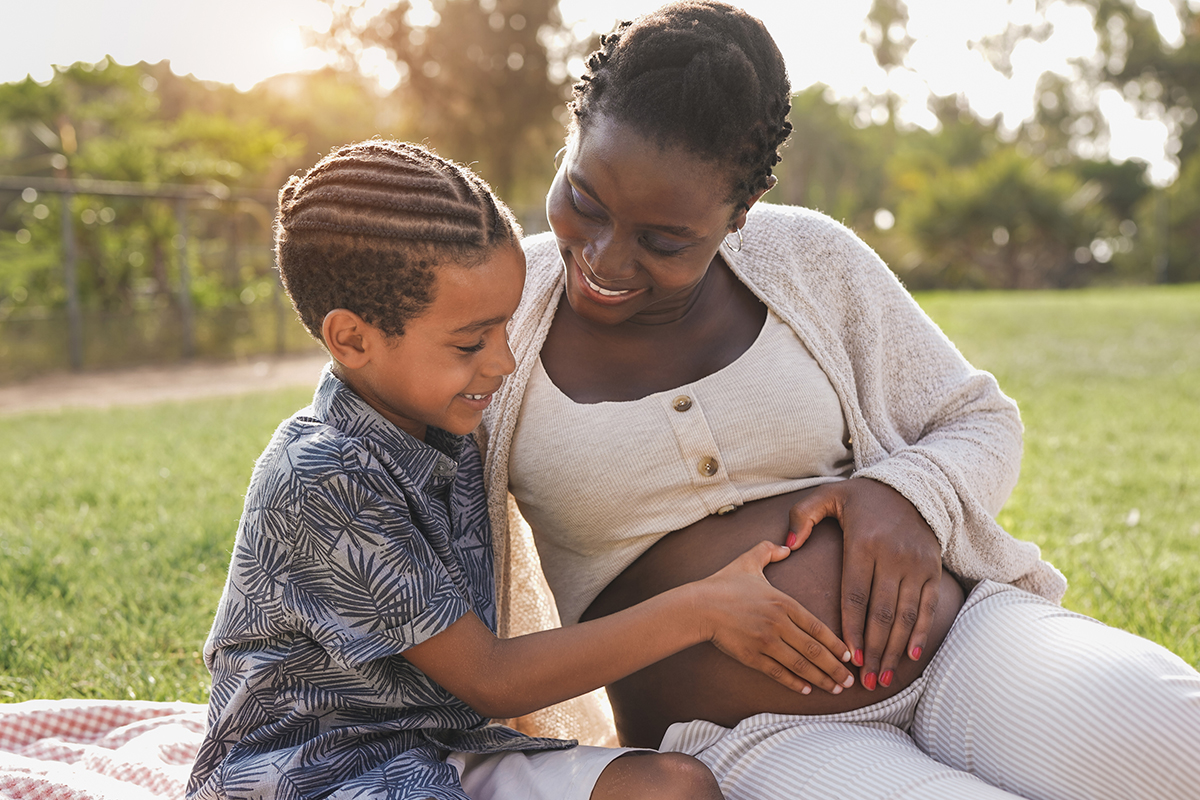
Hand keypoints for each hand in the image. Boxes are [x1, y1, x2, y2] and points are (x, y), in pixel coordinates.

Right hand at [695, 540, 853, 695]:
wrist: (699, 605)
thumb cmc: (723, 583)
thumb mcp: (748, 560)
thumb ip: (769, 550)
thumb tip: (787, 546)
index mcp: (783, 602)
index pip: (817, 626)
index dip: (836, 643)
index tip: (849, 655)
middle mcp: (778, 624)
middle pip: (814, 650)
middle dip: (835, 667)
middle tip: (850, 681)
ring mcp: (765, 642)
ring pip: (800, 665)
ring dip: (821, 679)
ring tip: (835, 689)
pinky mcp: (752, 656)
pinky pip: (778, 673)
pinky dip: (795, 683)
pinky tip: (807, 690)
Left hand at [787, 479, 941, 690]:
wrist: (911, 487)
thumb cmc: (861, 497)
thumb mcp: (827, 496)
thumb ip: (802, 517)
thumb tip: (788, 544)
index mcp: (864, 544)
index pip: (856, 595)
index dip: (852, 628)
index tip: (848, 656)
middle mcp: (893, 557)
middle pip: (882, 613)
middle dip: (874, 649)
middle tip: (864, 680)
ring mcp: (916, 565)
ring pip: (905, 615)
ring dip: (894, 650)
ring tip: (883, 677)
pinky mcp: (932, 570)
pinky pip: (927, 607)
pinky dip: (920, 633)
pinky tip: (910, 655)